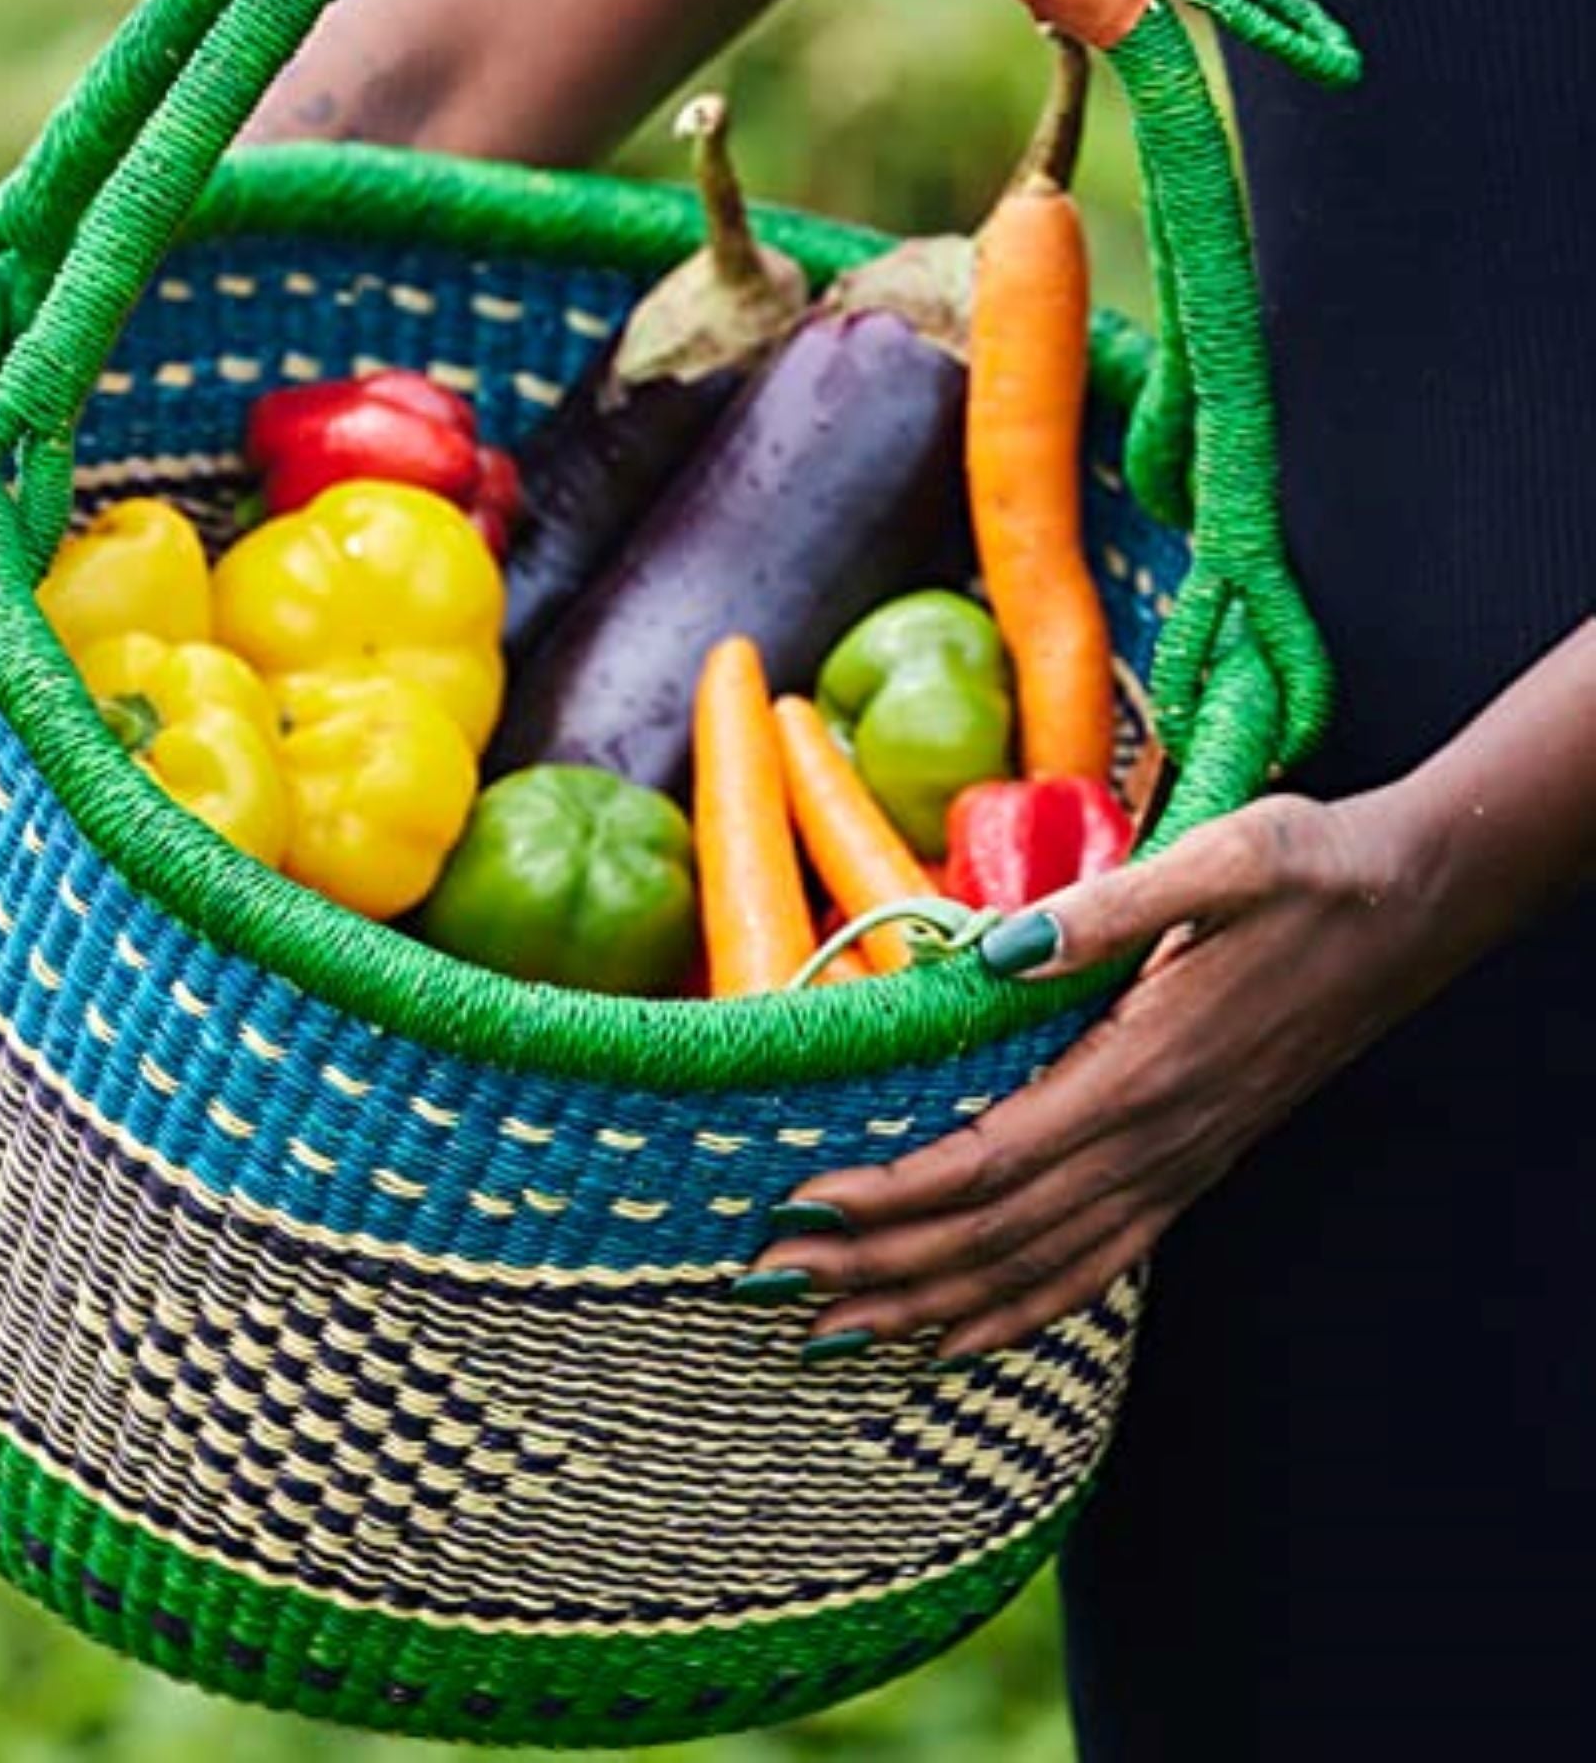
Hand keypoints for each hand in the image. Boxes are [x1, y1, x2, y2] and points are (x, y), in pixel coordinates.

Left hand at [743, 789, 1464, 1363]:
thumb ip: (1108, 911)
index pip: (992, 1161)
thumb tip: (996, 949)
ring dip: (932, 1302)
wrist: (1413, 902)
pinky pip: (1099, 1263)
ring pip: (1040, 1266)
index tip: (806, 1206)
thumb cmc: (1309, 870)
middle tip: (780, 1284)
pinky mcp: (1193, 1165)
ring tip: (839, 1329)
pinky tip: (961, 1334)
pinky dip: (1023, 1309)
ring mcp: (1179, 1164)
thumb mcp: (1220, 860)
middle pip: (997, 1233)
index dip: (894, 1196)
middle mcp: (1158, 1140)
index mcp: (1145, 1070)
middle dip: (884, 1264)